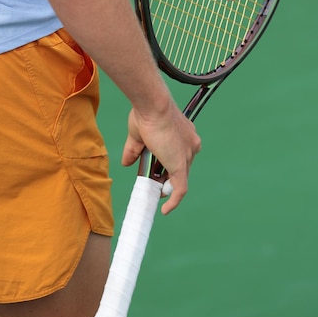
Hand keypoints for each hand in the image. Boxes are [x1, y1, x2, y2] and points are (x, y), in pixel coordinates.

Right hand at [122, 99, 200, 214]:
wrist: (152, 106)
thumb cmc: (146, 113)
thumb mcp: (138, 135)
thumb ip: (134, 151)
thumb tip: (126, 164)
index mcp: (185, 136)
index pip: (179, 157)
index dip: (167, 167)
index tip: (156, 173)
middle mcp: (191, 146)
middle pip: (180, 169)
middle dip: (165, 179)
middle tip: (150, 184)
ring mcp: (187, 156)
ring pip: (178, 180)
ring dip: (165, 189)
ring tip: (152, 193)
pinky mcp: (181, 166)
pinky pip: (180, 190)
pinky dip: (173, 201)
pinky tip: (165, 210)